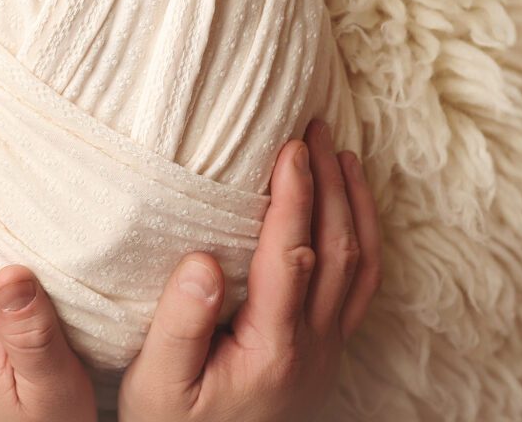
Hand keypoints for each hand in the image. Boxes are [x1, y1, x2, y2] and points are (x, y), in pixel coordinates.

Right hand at [118, 119, 381, 421]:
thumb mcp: (156, 383)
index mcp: (272, 348)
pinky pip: (362, 284)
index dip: (294, 197)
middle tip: (314, 129)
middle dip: (327, 183)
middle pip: (336, 249)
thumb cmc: (171, 421)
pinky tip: (352, 205)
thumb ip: (180, 325)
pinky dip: (365, 236)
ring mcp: (327, 348)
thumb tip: (203, 261)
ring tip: (340, 152)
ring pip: (359, 264)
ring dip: (352, 203)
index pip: (293, 255)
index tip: (289, 147)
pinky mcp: (328, 348)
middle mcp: (312, 346)